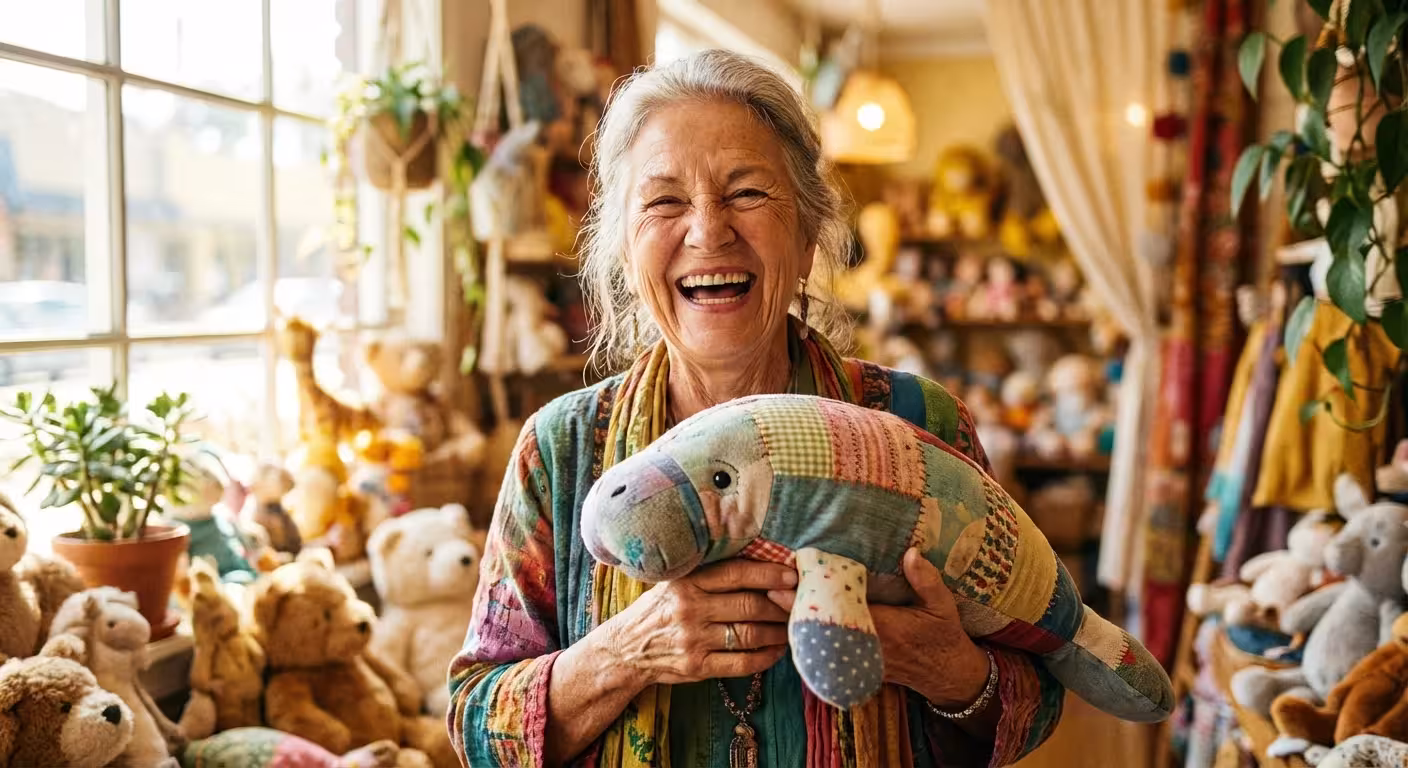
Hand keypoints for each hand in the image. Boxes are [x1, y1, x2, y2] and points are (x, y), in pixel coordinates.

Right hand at [599, 559, 795, 687]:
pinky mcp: (697, 667)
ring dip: (778, 631)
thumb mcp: (675, 582)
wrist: (626, 649)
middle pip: (749, 605)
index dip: (769, 573)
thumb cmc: (658, 610)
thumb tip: (761, 566)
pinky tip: (777, 650)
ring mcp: (693, 641)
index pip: (736, 573)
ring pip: (750, 634)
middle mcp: (690, 610)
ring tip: (791, 627)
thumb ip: (710, 574)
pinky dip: (766, 657)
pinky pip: (742, 663)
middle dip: (780, 605)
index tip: (791, 575)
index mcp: (687, 582)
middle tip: (798, 604)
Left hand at [769, 548, 988, 709]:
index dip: (815, 598)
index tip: (793, 580)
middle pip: (823, 628)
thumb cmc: (944, 636)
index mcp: (885, 628)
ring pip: (822, 641)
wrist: (948, 675)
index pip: (841, 612)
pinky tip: (791, 623)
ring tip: (772, 602)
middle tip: (769, 589)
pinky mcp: (858, 664)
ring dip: (798, 623)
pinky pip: (828, 650)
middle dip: (796, 609)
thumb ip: (926, 580)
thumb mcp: (943, 605)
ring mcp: (860, 657)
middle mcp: (867, 645)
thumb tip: (911, 552)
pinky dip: (810, 636)